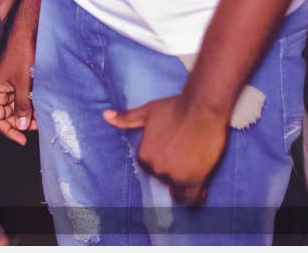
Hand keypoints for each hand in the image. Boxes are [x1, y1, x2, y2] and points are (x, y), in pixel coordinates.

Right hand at [0, 31, 36, 145]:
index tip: (23, 140)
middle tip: (36, 126)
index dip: (9, 131)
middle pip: (6, 114)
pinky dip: (29, 104)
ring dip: (26, 114)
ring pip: (15, 107)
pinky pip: (21, 97)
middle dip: (20, 123)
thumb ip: (22, 105)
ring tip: (40, 118)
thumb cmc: (21, 54)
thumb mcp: (23, 82)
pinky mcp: (17, 80)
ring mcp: (8, 84)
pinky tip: (39, 106)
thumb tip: (21, 126)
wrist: (27, 32)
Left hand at [104, 92, 228, 205]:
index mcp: (145, 155)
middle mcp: (158, 169)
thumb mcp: (148, 112)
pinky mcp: (195, 180)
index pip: (150, 166)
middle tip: (183, 154)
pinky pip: (191, 199)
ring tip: (190, 172)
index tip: (170, 149)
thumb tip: (105, 116)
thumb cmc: (175, 108)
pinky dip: (194, 197)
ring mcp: (176, 177)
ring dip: (182, 183)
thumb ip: (127, 118)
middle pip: (164, 177)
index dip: (161, 157)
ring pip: (177, 190)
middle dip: (172, 168)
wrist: (202, 108)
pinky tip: (201, 190)